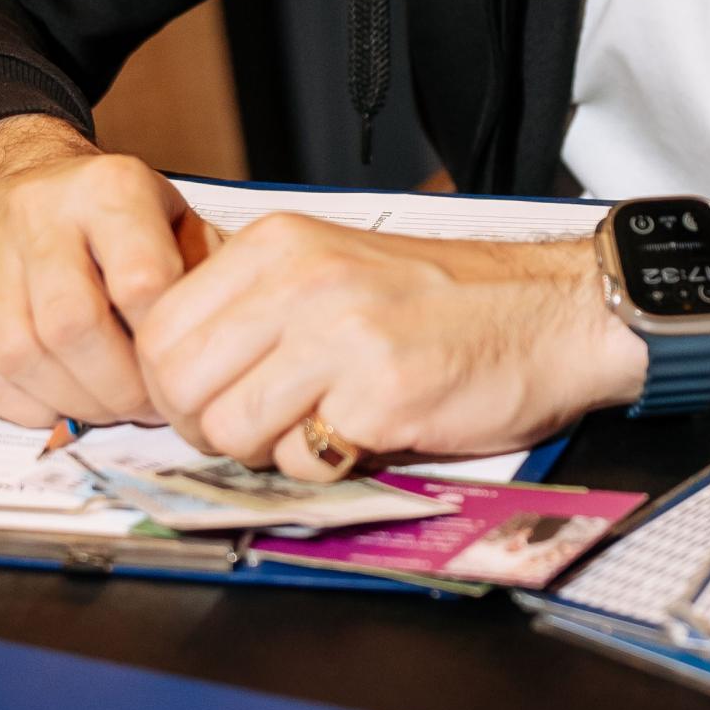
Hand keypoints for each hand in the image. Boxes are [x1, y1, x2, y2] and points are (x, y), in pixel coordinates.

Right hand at [0, 116, 211, 428]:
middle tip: (148, 406)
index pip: (140, 278)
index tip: (185, 364)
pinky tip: (66, 401)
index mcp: (109, 190)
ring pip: (22, 355)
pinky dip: (30, 407)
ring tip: (112, 407)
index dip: (164, 338)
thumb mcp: (174, 214)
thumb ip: (203, 270)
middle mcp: (40, 217)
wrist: (20, 177)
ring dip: (76, 401)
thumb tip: (228, 342)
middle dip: (119, 385)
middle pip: (72, 324)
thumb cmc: (114, 213)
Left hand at [135, 215, 647, 469]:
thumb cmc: (446, 300)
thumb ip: (255, 304)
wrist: (551, 313)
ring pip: (228, 429)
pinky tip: (361, 433)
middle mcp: (302, 281)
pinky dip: (323, 465)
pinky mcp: (381, 397)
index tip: (205, 397)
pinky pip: (301, 461)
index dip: (169, 382)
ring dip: (262, 449)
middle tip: (249, 429)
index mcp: (280, 244)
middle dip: (201, 425)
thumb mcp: (333, 266)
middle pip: (179, 383)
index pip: (158, 327)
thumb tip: (174, 367)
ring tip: (312, 428)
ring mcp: (341, 338)